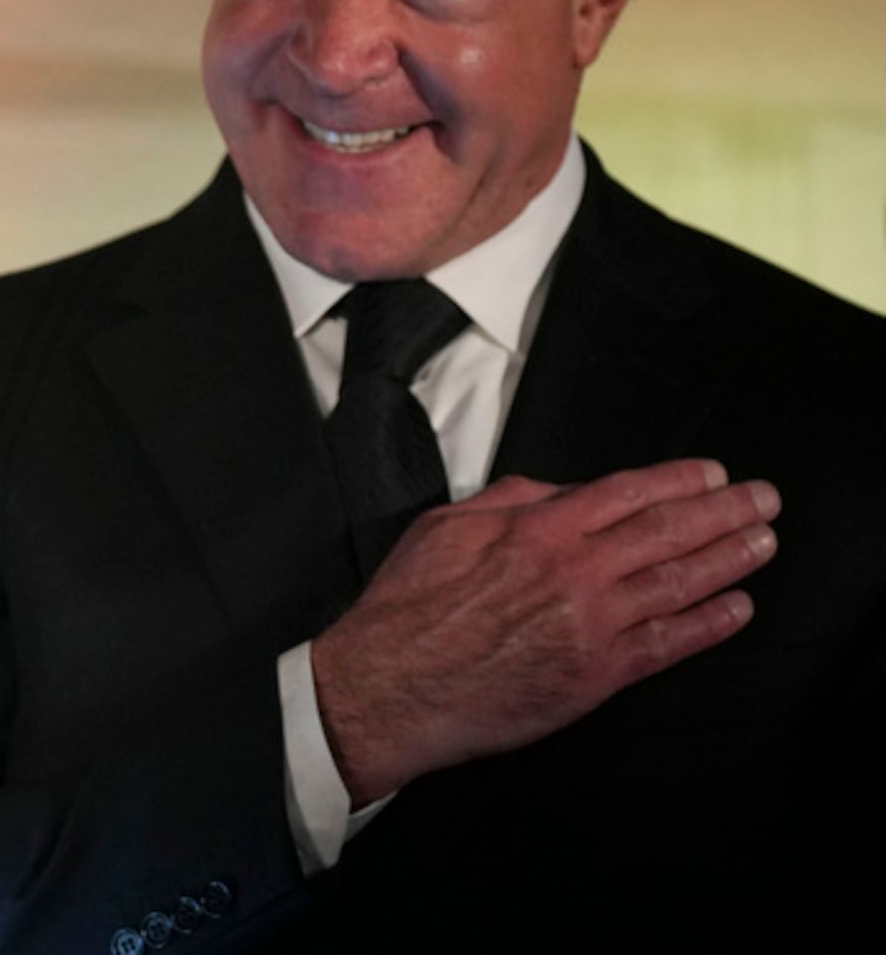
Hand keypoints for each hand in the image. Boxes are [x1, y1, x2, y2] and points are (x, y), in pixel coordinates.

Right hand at [310, 458, 778, 805]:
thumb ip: (508, 501)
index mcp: (537, 527)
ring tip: (763, 543)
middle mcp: (575, 569)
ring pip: (678, 582)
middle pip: (667, 531)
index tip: (714, 474)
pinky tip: (737, 608)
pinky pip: (667, 645)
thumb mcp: (444, 525)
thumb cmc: (409, 604)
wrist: (392, 683)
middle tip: (765, 500)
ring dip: (729, 559)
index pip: (627, 492)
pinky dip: (708, 624)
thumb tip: (556, 492)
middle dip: (724, 512)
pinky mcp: (597, 674)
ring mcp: (592, 623)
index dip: (678, 481)